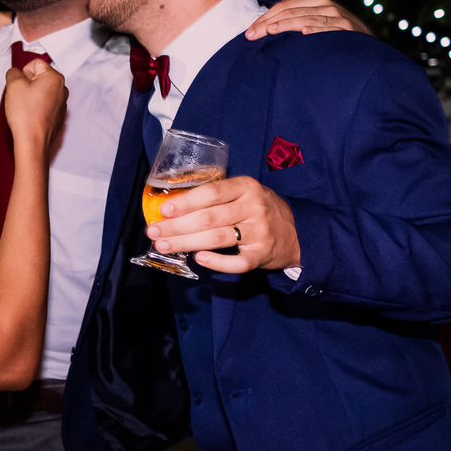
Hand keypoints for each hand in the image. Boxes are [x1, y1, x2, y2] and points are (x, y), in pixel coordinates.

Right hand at [3, 59, 67, 156]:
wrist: (33, 142)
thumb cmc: (25, 115)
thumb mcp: (13, 85)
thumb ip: (13, 72)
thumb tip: (15, 73)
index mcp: (54, 77)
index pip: (35, 64)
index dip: (23, 73)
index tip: (20, 87)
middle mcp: (62, 89)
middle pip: (40, 77)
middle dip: (28, 84)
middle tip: (20, 97)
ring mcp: (62, 103)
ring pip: (42, 91)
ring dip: (32, 96)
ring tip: (25, 108)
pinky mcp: (58, 115)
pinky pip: (45, 104)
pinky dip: (37, 107)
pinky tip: (30, 116)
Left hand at [148, 176, 299, 272]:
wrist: (296, 231)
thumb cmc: (258, 209)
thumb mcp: (244, 193)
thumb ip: (216, 196)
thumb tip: (172, 207)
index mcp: (246, 187)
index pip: (212, 193)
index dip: (186, 202)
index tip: (163, 210)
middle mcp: (254, 208)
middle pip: (209, 218)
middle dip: (177, 226)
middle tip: (153, 232)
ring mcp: (259, 232)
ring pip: (217, 239)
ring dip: (186, 243)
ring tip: (163, 245)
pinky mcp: (261, 255)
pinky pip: (237, 263)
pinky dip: (216, 263)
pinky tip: (198, 259)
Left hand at [245, 0, 370, 39]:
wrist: (367, 47)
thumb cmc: (336, 33)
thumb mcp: (316, 18)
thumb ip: (298, 10)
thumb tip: (274, 9)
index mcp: (315, 1)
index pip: (284, 6)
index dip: (264, 18)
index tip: (249, 33)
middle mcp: (326, 5)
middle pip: (291, 11)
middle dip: (268, 23)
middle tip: (251, 36)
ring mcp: (337, 16)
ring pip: (306, 18)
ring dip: (287, 24)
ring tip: (270, 31)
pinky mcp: (347, 28)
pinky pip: (329, 28)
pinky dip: (317, 29)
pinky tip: (305, 32)